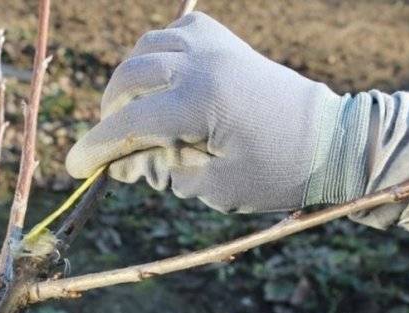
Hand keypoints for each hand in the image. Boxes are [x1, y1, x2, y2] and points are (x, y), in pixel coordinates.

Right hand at [66, 12, 373, 212]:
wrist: (334, 142)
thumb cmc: (279, 173)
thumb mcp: (216, 185)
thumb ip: (163, 171)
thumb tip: (122, 162)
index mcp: (201, 101)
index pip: (130, 123)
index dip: (97, 148)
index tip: (75, 167)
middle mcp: (203, 62)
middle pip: (129, 78)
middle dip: (111, 114)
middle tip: (115, 147)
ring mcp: (215, 44)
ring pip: (146, 48)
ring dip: (130, 82)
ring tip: (138, 116)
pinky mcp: (226, 41)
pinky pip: (176, 31)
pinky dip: (158, 52)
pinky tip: (164, 80)